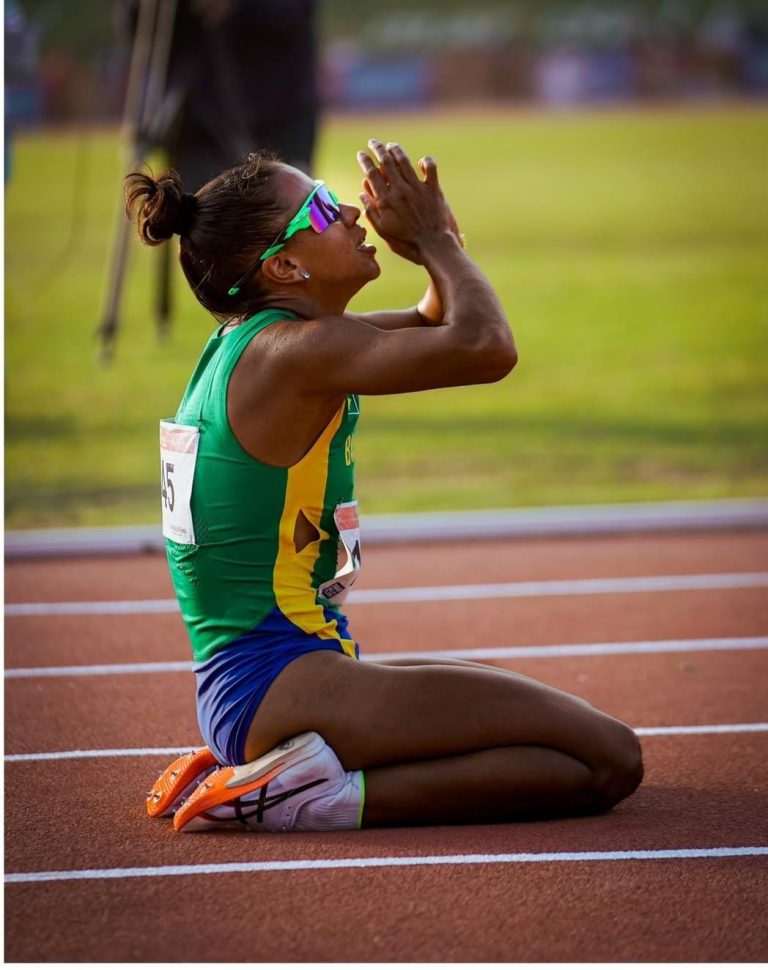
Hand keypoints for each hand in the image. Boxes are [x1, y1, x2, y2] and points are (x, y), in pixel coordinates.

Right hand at [356, 140, 456, 264]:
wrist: (433, 246)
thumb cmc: (407, 243)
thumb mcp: (384, 231)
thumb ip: (372, 211)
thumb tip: (362, 194)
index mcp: (386, 200)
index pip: (372, 174)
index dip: (365, 161)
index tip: (361, 154)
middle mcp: (400, 190)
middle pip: (386, 162)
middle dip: (378, 148)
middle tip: (373, 142)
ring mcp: (417, 188)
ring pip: (404, 161)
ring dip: (396, 150)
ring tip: (391, 146)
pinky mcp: (433, 189)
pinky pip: (430, 167)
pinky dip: (425, 161)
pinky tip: (421, 162)